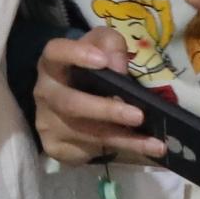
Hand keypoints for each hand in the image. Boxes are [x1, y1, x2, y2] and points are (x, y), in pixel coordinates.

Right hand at [32, 27, 154, 166]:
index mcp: (52, 64)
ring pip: (86, 133)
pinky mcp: (55, 147)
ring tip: (155, 143)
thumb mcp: (102, 49)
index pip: (55, 52)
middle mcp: (44, 93)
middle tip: (138, 115)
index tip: (102, 61)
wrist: (74, 104)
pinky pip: (89, 151)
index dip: (76, 55)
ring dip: (123, 139)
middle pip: (71, 103)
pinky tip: (143, 150)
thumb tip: (118, 67)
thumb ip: (111, 47)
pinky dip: (120, 151)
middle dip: (106, 111)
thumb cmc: (90, 70)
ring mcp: (47, 123)